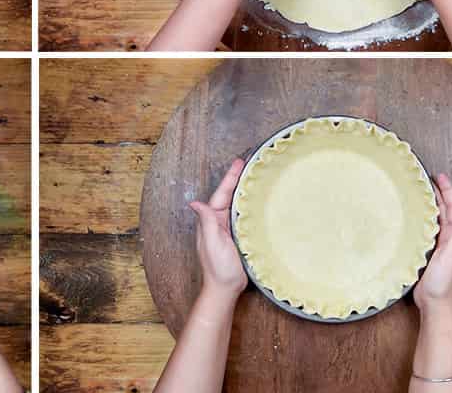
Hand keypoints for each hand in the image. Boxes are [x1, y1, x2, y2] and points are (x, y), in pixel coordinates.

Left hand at [189, 159, 248, 300]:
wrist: (225, 289)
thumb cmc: (217, 268)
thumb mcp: (211, 244)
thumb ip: (206, 223)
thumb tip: (195, 203)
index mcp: (212, 220)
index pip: (222, 193)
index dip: (230, 178)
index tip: (239, 163)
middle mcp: (218, 221)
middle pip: (229, 195)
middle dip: (237, 179)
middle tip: (248, 163)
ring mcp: (228, 228)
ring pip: (236, 204)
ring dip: (243, 190)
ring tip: (253, 175)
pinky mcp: (237, 236)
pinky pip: (242, 216)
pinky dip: (248, 205)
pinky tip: (256, 200)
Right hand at [414, 174, 451, 309]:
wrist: (436, 305)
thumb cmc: (443, 284)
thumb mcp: (451, 259)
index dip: (448, 192)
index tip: (440, 176)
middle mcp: (451, 240)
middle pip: (447, 211)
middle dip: (441, 193)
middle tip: (431, 177)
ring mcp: (441, 246)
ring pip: (439, 218)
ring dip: (434, 203)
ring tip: (425, 189)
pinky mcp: (431, 252)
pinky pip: (430, 228)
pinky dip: (426, 217)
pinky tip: (418, 214)